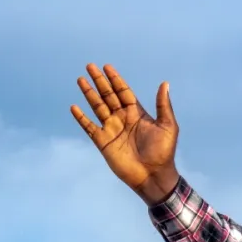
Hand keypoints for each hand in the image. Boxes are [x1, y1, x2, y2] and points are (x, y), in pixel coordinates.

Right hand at [70, 63, 180, 204]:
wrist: (152, 175)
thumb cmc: (163, 152)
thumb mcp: (167, 126)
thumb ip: (163, 105)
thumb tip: (165, 83)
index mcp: (137, 113)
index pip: (124, 92)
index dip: (116, 79)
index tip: (107, 67)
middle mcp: (123, 119)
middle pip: (108, 95)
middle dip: (100, 81)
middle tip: (90, 66)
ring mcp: (112, 129)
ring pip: (97, 107)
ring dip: (89, 94)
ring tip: (81, 79)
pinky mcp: (103, 142)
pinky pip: (89, 126)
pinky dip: (81, 117)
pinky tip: (74, 107)